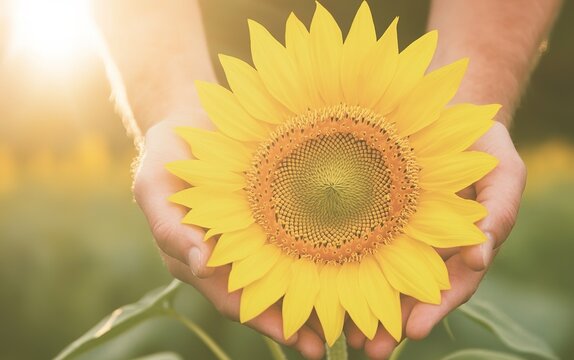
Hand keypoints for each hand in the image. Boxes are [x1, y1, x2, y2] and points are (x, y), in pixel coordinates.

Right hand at [133, 119, 326, 359]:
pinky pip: (295, 242)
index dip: (265, 322)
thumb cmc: (169, 154)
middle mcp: (227, 256)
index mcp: (198, 258)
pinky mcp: (272, 216)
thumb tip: (202, 266)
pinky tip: (346, 267)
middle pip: (266, 297)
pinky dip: (317, 259)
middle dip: (297, 322)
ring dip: (313, 298)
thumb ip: (170, 226)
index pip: (234, 300)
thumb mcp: (156, 184)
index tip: (299, 340)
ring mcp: (250, 238)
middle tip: (330, 342)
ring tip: (349, 318)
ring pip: (285, 276)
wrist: (193, 119)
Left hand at [345, 122, 526, 358]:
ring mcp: (400, 233)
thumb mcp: (502, 168)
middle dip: (392, 324)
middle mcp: (430, 246)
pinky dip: (346, 267)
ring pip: (381, 276)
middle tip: (371, 350)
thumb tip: (482, 255)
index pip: (451, 285)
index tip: (414, 330)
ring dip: (365, 307)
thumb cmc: (477, 141)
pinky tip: (325, 285)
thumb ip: (501, 209)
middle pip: (411, 293)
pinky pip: (359, 244)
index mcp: (463, 243)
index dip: (435, 308)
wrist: (442, 111)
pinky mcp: (371, 215)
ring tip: (344, 335)